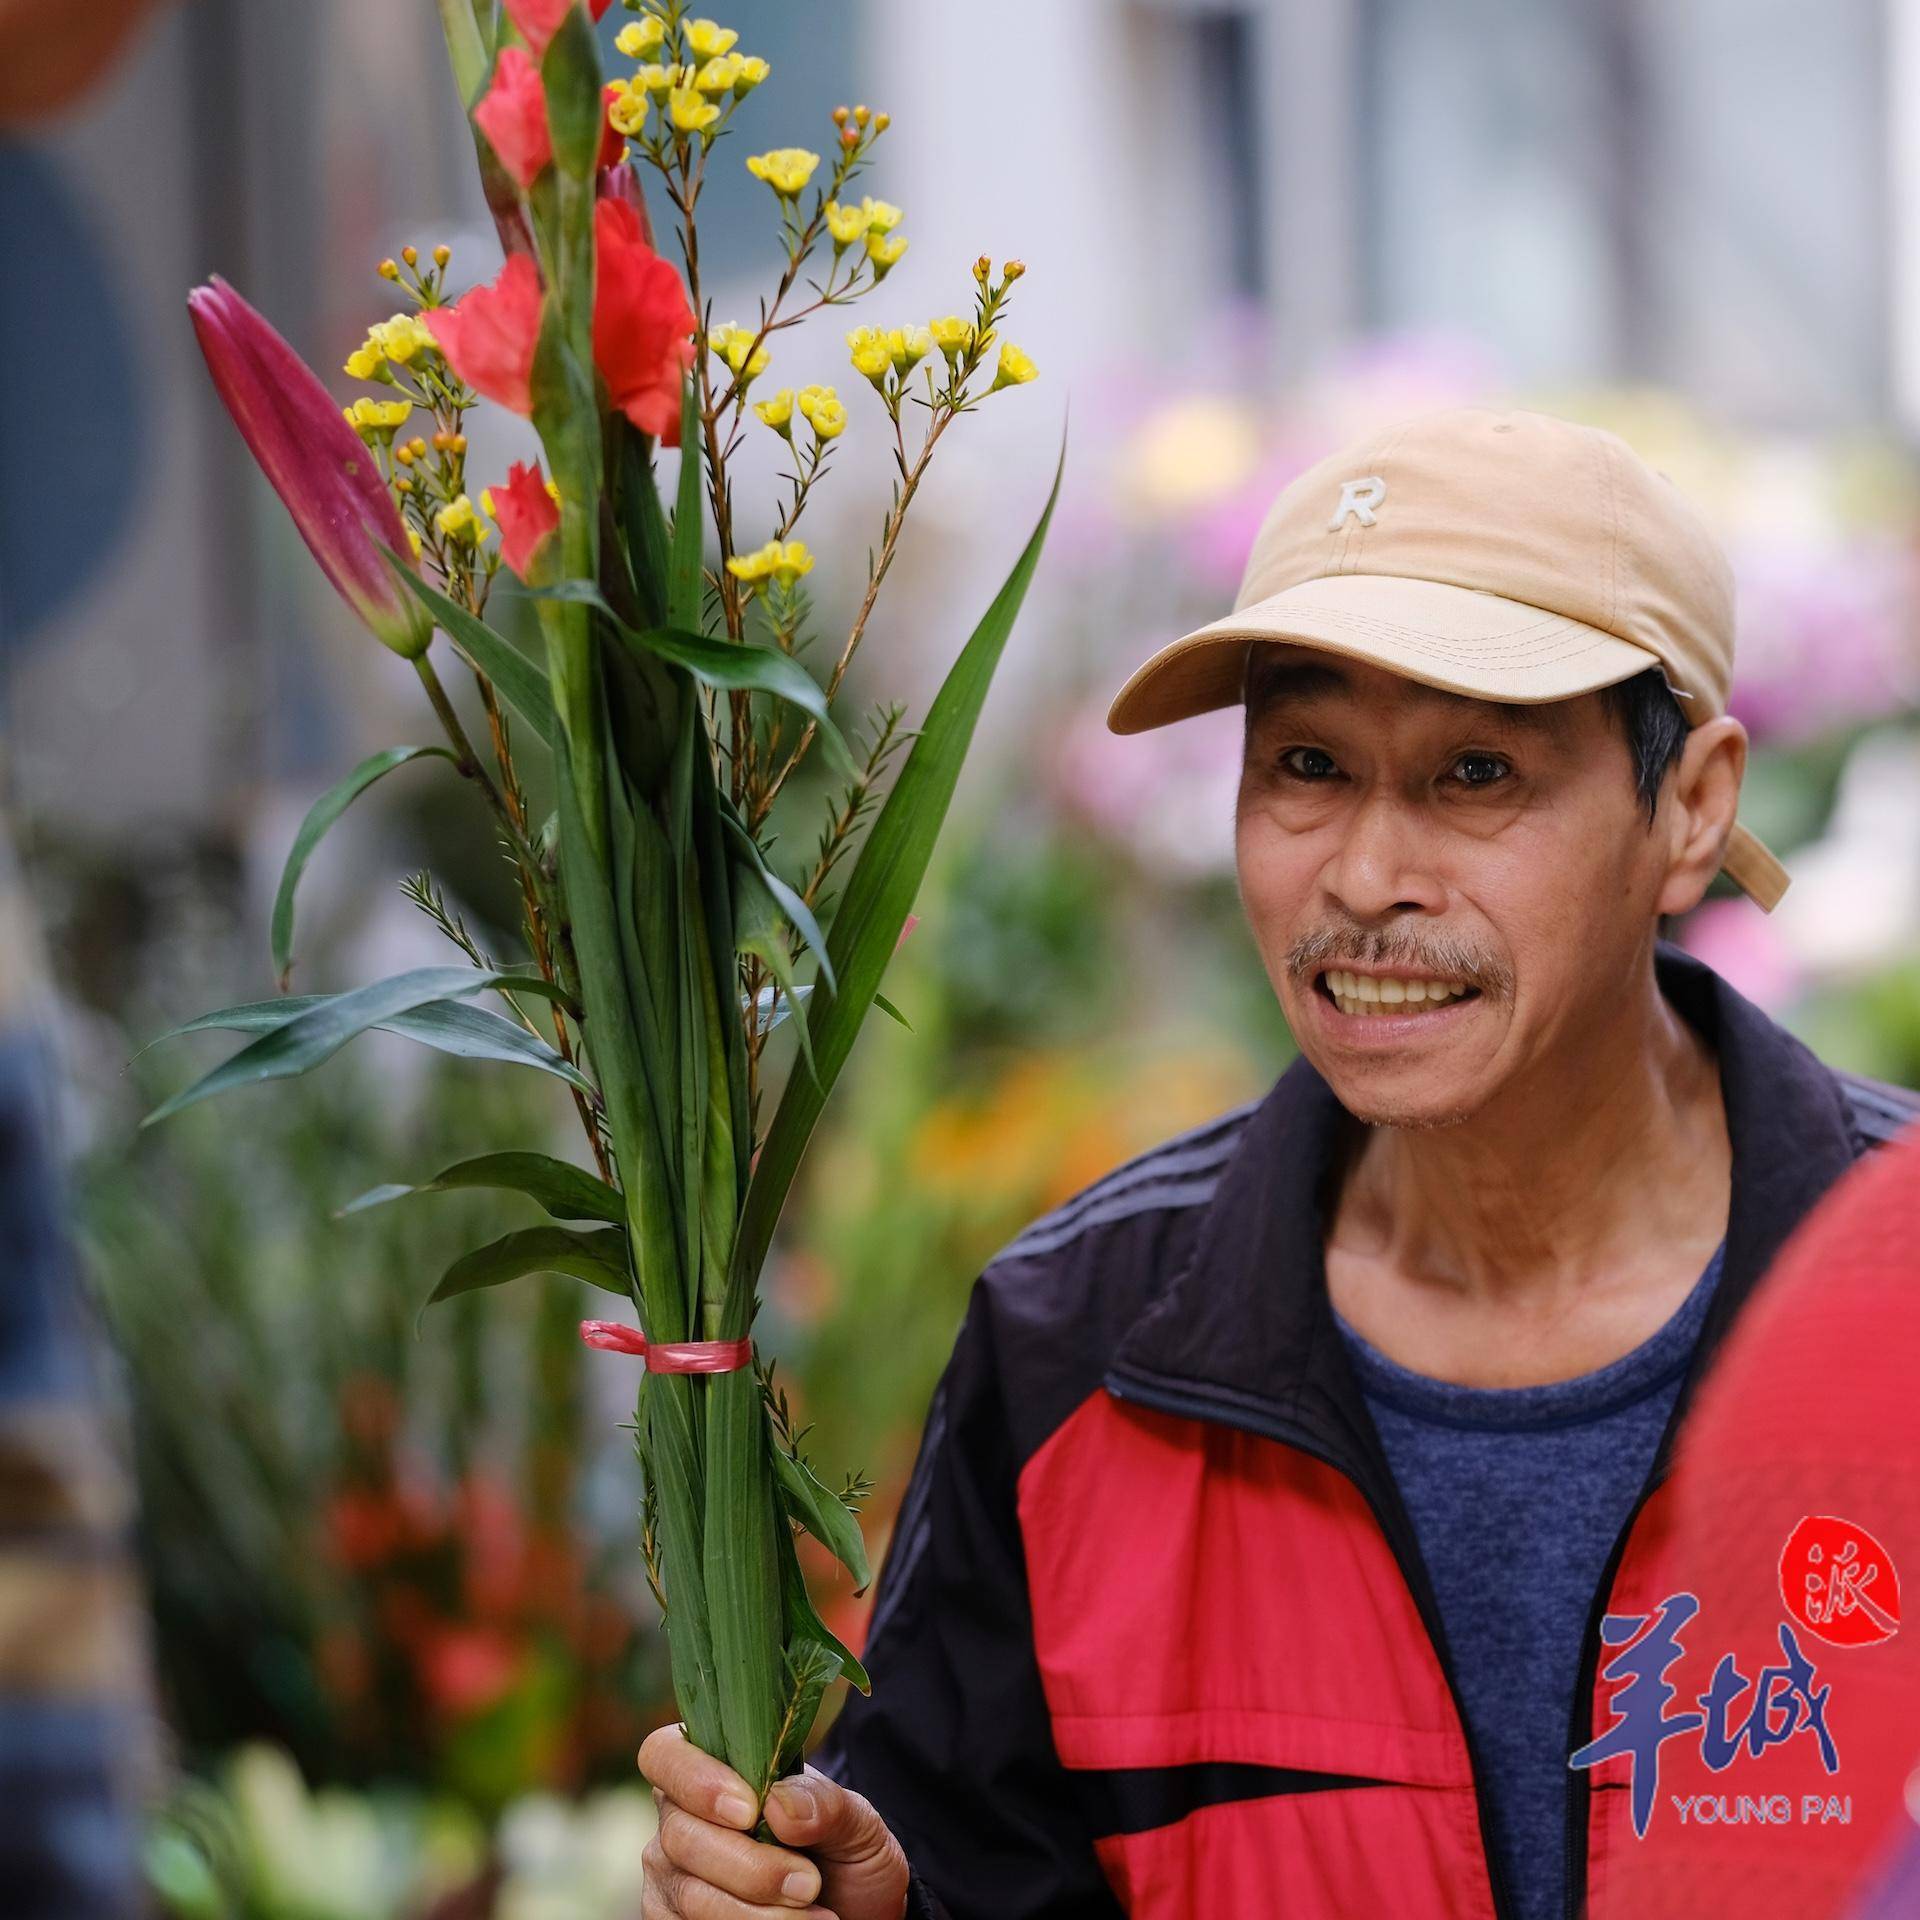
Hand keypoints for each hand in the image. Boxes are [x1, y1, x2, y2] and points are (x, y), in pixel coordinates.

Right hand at [639, 1721, 911, 1919]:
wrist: (855, 1909)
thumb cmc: (844, 1853)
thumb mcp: (855, 1820)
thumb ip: (823, 1803)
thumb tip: (778, 1805)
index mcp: (713, 1768)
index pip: (666, 1754)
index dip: (697, 1780)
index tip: (749, 1811)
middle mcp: (678, 1819)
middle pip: (681, 1836)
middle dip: (751, 1867)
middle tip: (809, 1883)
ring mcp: (671, 1876)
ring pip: (690, 1894)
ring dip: (756, 1912)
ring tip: (814, 1915)